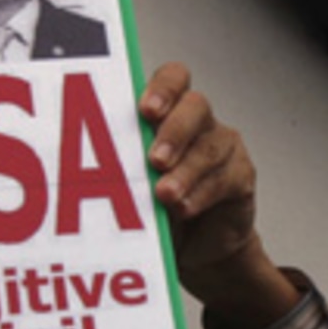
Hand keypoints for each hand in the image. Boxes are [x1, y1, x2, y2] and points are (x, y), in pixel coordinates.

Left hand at [140, 63, 299, 328]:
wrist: (196, 249)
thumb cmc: (156, 209)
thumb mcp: (128, 187)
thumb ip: (117, 171)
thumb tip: (87, 171)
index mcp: (167, 113)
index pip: (173, 79)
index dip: (163, 88)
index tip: (146, 110)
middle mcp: (197, 123)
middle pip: (195, 105)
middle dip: (174, 130)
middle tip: (155, 159)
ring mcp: (222, 147)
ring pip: (209, 146)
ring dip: (185, 171)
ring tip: (164, 194)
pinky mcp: (239, 176)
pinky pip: (224, 178)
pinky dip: (201, 194)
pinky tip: (184, 208)